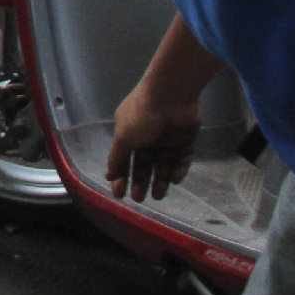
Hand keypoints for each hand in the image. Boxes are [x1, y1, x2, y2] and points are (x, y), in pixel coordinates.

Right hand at [107, 76, 202, 202]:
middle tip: (140, 199)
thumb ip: (116, 158)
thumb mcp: (123, 138)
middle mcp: (148, 136)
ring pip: (164, 164)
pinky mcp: (186, 139)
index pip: (124, 159)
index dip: (122, 176)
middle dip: (141, 181)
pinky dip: (179, 169)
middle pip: (144, 164)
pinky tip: (174, 180)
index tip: (121, 194)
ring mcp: (168, 138)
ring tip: (158, 196)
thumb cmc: (142, 115)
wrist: (171, 95)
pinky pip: (182, 158)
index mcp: (130, 133)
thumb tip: (108, 175)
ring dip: (161, 180)